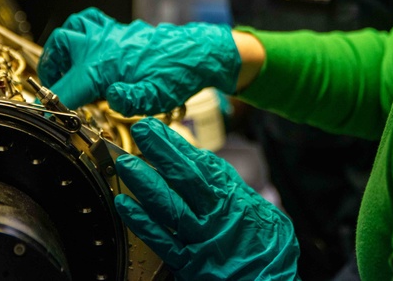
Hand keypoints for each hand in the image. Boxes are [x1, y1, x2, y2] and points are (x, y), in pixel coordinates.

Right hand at [38, 8, 240, 113]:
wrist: (197, 53)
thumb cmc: (177, 75)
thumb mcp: (156, 97)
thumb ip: (131, 99)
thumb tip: (113, 97)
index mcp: (105, 63)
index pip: (67, 85)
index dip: (51, 102)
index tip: (43, 114)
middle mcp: (102, 44)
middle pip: (61, 46)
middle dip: (52, 68)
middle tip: (56, 88)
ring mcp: (110, 33)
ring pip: (73, 28)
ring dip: (62, 48)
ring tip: (65, 67)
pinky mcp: (118, 30)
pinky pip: (90, 21)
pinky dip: (81, 33)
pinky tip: (87, 51)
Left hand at [114, 118, 299, 279]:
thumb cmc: (266, 246)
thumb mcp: (257, 209)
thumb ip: (230, 188)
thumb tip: (205, 163)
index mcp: (234, 198)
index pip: (200, 164)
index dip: (175, 144)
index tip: (155, 128)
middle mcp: (217, 215)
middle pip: (185, 178)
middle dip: (161, 152)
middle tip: (140, 131)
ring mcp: (202, 239)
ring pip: (170, 207)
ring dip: (146, 184)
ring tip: (126, 164)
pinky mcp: (190, 264)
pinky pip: (162, 241)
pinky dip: (142, 223)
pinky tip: (125, 205)